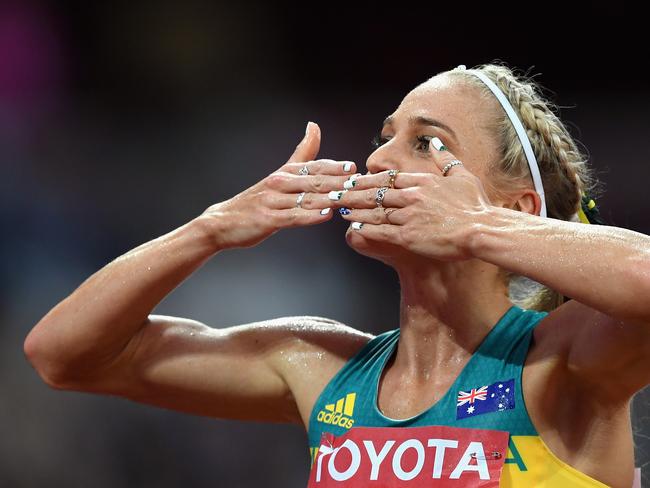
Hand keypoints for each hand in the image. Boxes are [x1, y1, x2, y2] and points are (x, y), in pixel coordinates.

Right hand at [201, 122, 357, 249]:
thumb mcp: (280, 173)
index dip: (335, 167)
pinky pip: (294, 217)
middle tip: (358, 184)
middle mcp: (280, 182)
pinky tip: (326, 215)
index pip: (315, 166)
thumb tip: (314, 126)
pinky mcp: (268, 219)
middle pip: (315, 180)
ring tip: (348, 199)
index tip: (354, 167)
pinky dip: (311, 215)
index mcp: (286, 172)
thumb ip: (302, 153)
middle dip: (338, 182)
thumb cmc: (258, 200)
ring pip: (307, 198)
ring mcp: (274, 201)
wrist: (223, 221)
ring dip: (329, 198)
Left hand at [334, 145, 492, 260]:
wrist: (481, 230)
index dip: (368, 179)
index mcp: (422, 181)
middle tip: (336, 191)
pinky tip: (353, 226)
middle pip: (375, 192)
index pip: (388, 178)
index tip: (354, 179)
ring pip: (374, 211)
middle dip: (353, 192)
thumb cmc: (475, 205)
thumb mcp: (462, 176)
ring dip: (354, 209)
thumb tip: (434, 143)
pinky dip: (365, 228)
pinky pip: (381, 231)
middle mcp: (412, 196)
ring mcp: (408, 216)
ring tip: (338, 207)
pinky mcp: (408, 236)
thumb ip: (445, 159)